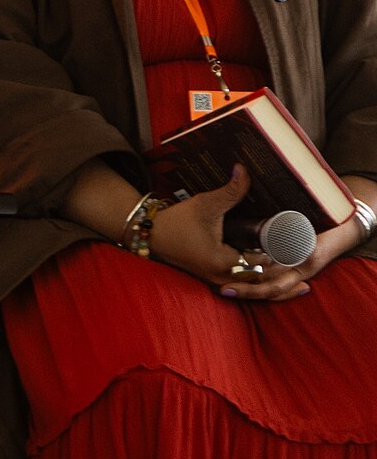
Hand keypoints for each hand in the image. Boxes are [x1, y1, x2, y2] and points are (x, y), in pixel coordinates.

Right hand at [149, 165, 338, 303]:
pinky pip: (244, 286)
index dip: (285, 258)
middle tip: (309, 262)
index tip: (304, 247)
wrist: (149, 236)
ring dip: (275, 284)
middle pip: (263, 282)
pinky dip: (260, 284)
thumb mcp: (206, 205)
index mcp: (224, 263)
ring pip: (254, 289)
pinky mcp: (215, 278)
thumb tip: (245, 169)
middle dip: (285, 273)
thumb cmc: (176, 222)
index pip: (265, 265)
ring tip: (300, 283)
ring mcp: (218, 281)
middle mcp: (223, 277)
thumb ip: (230, 191)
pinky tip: (273, 277)